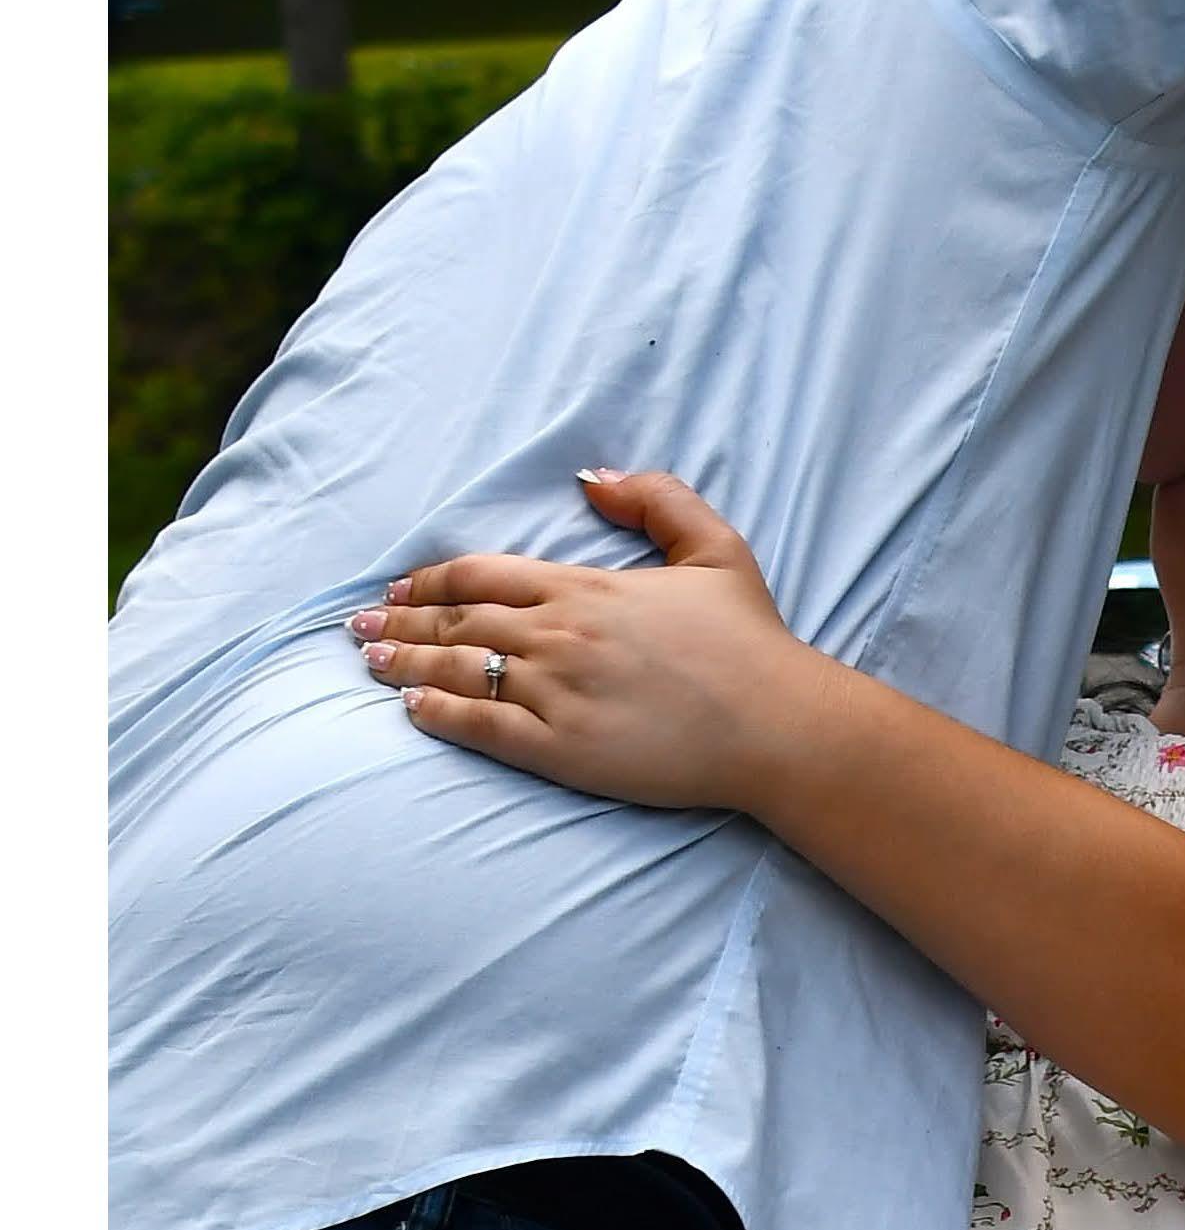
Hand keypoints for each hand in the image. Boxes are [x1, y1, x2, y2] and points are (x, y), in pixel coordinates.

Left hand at [351, 470, 817, 814]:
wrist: (781, 725)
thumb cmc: (754, 642)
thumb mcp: (717, 549)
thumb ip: (657, 499)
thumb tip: (591, 479)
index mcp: (585, 587)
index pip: (479, 575)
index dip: (429, 580)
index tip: (398, 587)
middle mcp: (559, 635)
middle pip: (455, 622)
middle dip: (399, 620)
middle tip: (359, 625)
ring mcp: (557, 693)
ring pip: (456, 671)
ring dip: (404, 663)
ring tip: (370, 661)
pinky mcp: (565, 750)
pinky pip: (482, 727)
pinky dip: (439, 714)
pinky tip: (412, 708)